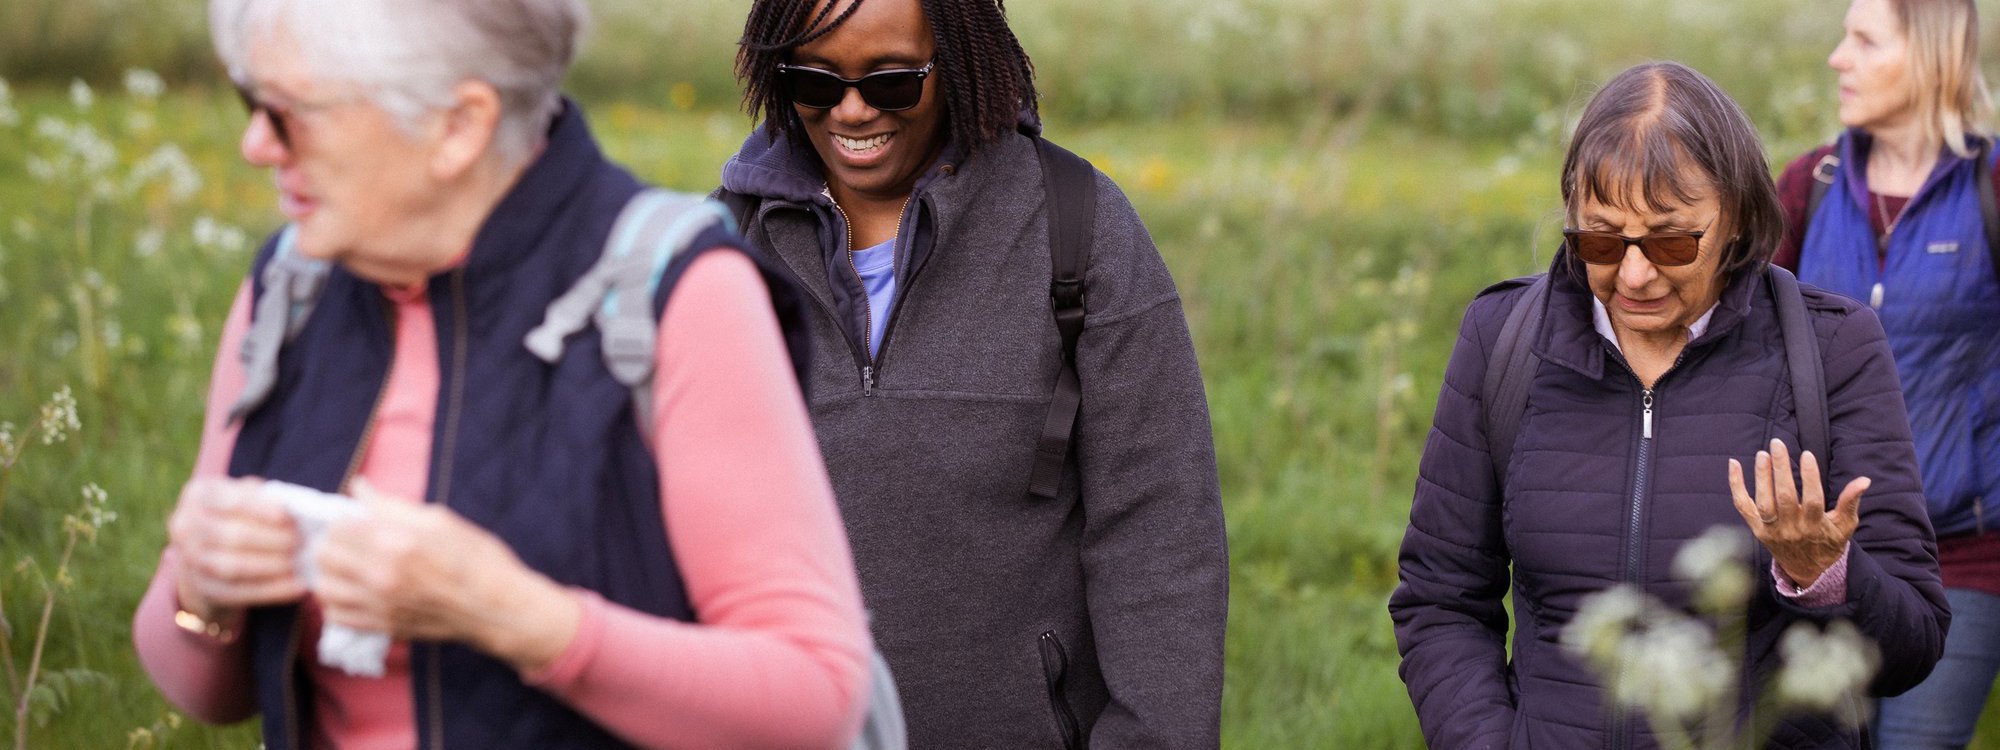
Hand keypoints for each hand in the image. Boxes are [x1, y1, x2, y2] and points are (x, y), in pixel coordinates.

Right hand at [168, 477, 306, 623]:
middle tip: (302, 541)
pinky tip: (297, 587)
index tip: (288, 516)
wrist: (209, 551)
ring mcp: (190, 560)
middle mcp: (185, 527)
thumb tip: (297, 507)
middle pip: (231, 536)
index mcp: (199, 495)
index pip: (228, 501)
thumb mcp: (246, 495)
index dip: (259, 509)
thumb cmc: (239, 514)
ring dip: (272, 566)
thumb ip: (265, 497)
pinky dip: (271, 590)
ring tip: (300, 562)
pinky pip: (238, 593)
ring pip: (233, 567)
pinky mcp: (204, 588)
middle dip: (271, 539)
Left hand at [312, 480, 579, 671]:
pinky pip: (336, 616)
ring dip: (331, 574)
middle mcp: (381, 575)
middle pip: (324, 556)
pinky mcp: (383, 627)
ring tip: (348, 568)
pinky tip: (355, 593)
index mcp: (395, 542)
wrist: (498, 608)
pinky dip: (338, 603)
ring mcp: (380, 605)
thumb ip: (393, 506)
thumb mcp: (441, 520)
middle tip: (351, 542)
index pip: (339, 526)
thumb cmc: (477, 558)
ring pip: (323, 588)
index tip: (358, 520)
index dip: (345, 519)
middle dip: (334, 544)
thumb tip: (359, 489)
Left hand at [1727, 438, 1867, 588]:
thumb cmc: (1829, 542)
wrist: (1808, 570)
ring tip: (1763, 454)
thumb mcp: (1845, 525)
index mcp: (1815, 527)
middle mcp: (1791, 529)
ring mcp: (1771, 530)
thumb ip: (1850, 502)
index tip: (1807, 455)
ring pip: (1764, 502)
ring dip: (1761, 476)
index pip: (1812, 500)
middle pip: (1785, 497)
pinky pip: (1742, 506)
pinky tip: (1734, 464)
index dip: (1810, 477)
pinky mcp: (1756, 529)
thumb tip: (1864, 480)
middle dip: (1780, 469)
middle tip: (1778, 443)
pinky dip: (1736, 486)